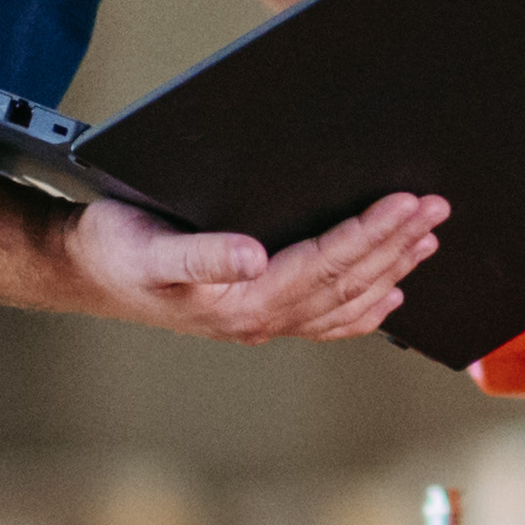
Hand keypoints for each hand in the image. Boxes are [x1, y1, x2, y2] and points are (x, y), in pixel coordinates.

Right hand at [57, 184, 444, 347]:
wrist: (88, 271)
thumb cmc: (117, 252)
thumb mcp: (152, 247)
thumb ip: (204, 255)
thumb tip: (254, 256)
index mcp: (245, 300)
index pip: (327, 264)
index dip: (371, 234)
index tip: (407, 204)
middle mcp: (263, 317)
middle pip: (349, 282)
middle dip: (396, 244)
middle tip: (436, 209)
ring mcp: (265, 321)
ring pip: (347, 301)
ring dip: (392, 270)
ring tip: (427, 241)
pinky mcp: (260, 314)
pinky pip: (328, 319)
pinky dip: (366, 308)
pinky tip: (391, 295)